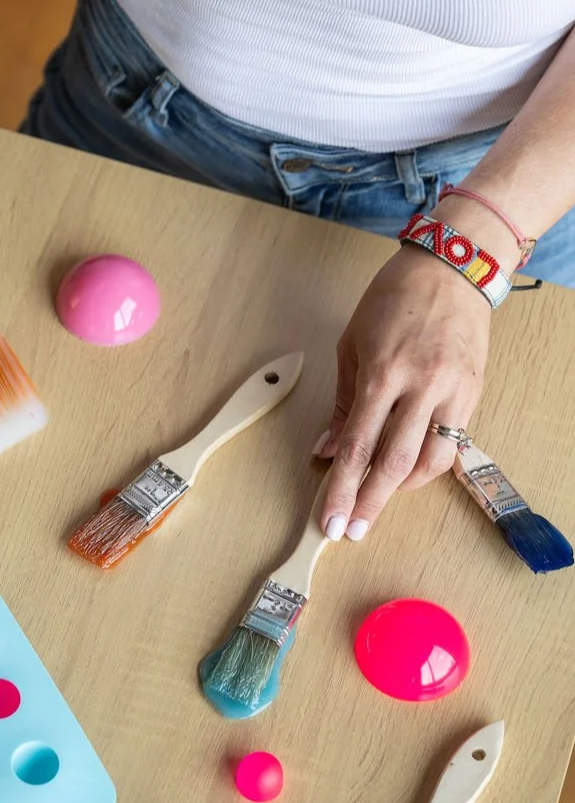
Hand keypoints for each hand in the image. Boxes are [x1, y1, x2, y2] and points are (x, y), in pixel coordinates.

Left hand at [314, 244, 491, 540]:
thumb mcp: (351, 346)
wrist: (450, 270)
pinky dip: (426, 466)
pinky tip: (407, 473)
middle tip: (351, 532)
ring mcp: (452, 392)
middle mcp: (420, 386)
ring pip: (429, 461)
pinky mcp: (473, 393)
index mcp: (381, 373)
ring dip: (400, 489)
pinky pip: (451, 445)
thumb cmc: (391, 303)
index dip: (342, 489)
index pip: (357, 445)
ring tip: (377, 498)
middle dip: (369, 503)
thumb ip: (341, 405)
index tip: (331, 518)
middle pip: (392, 463)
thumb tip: (328, 451)